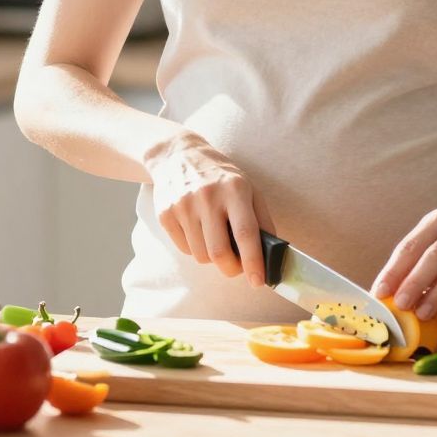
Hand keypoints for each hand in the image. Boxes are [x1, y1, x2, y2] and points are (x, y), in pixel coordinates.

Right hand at [144, 133, 273, 285]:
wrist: (178, 156)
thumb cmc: (220, 176)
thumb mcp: (248, 188)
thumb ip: (262, 219)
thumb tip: (270, 253)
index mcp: (235, 189)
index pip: (246, 233)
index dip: (253, 261)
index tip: (258, 281)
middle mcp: (207, 197)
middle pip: (219, 253)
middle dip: (231, 269)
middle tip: (237, 267)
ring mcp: (183, 205)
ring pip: (201, 256)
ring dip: (212, 257)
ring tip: (215, 237)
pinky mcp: (165, 214)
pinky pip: (185, 249)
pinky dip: (195, 248)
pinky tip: (198, 229)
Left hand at [371, 209, 436, 324]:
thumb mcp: (435, 243)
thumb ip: (414, 265)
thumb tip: (387, 297)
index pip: (411, 245)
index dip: (394, 270)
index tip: (380, 292)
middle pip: (435, 256)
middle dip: (415, 282)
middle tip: (401, 305)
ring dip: (436, 295)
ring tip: (421, 315)